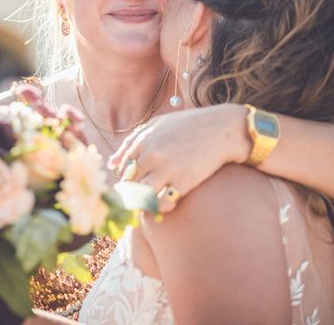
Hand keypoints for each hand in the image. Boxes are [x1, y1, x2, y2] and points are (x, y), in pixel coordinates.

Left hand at [109, 103, 250, 211]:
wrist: (222, 129)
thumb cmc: (188, 125)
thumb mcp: (157, 125)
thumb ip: (132, 142)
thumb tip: (112, 164)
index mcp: (143, 140)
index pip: (123, 168)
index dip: (126, 179)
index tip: (132, 184)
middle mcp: (151, 155)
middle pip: (130, 183)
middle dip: (132, 193)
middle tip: (140, 198)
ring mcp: (167, 170)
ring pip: (142, 196)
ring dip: (143, 202)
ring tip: (151, 202)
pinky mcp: (183, 182)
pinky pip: (162, 203)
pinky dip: (160, 206)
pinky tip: (168, 201)